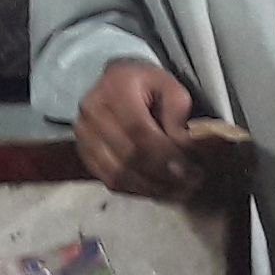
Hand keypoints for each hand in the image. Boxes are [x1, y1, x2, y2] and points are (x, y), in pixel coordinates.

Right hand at [75, 58, 199, 196]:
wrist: (111, 84)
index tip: (191, 171)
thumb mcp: (167, 85)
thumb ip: (177, 112)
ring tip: (177, 191)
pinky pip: (111, 181)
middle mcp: (92, 113)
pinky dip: (137, 190)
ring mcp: (83, 136)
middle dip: (163, 177)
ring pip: (118, 175)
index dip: (165, 156)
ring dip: (151, 188)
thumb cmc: (144, 84)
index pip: (139, 131)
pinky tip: (157, 189)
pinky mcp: (84, 154)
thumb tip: (182, 147)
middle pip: (128, 157)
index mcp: (114, 90)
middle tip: (190, 185)